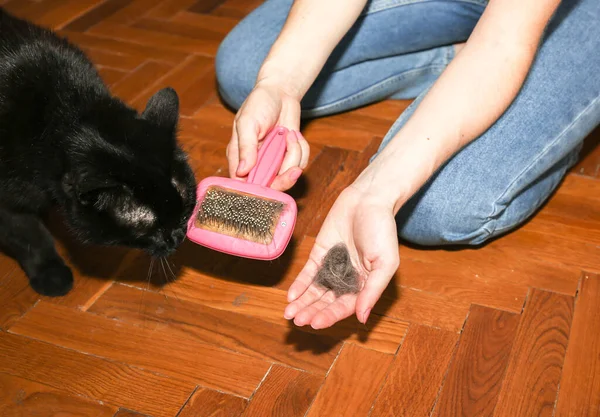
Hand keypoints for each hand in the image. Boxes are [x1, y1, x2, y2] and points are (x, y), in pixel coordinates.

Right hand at [226, 80, 309, 190]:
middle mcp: (257, 163)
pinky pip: (301, 162)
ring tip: (289, 133)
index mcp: (240, 158)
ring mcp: (274, 160)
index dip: (258, 189)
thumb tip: (242, 170)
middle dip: (285, 177)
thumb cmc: (258, 104)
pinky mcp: (289, 155)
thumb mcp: (247, 122)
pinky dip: (302, 148)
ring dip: (295, 153)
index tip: (272, 182)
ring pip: (289, 174)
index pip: (245, 185)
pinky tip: (294, 134)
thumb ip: (245, 147)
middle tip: (294, 169)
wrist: (280, 92)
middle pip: (270, 187)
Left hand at [284, 185, 399, 328]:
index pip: (344, 306)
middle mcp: (347, 279)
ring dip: (302, 302)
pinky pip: (308, 272)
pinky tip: (291, 295)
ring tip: (289, 314)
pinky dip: (299, 284)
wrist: (368, 199)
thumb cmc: (382, 230)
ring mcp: (332, 266)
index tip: (314, 324)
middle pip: (327, 301)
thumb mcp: (385, 262)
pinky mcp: (320, 252)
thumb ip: (372, 290)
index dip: (329, 316)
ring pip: (315, 290)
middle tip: (296, 321)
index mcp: (364, 284)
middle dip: (311, 312)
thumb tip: (363, 318)